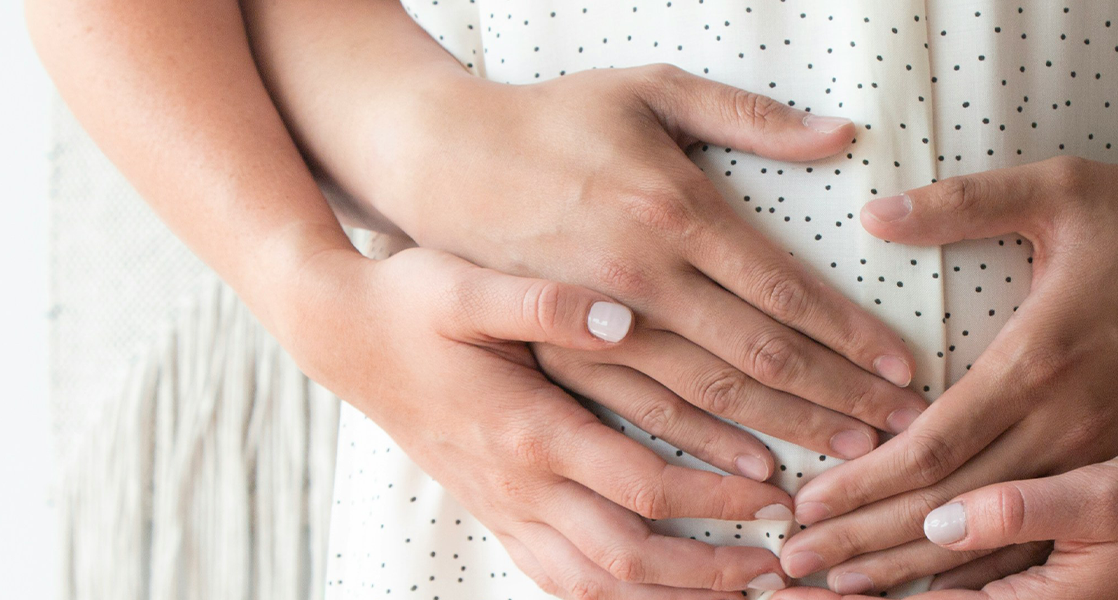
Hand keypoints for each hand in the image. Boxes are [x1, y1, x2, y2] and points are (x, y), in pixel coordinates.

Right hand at [278, 246, 793, 595]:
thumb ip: (544, 301)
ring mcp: (502, 509)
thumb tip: (622, 314)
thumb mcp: (466, 284)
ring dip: (669, 599)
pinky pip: (561, 579)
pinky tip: (660, 593)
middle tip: (779, 567)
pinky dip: (617, 596)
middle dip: (709, 573)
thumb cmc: (408, 301)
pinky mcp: (494, 514)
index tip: (777, 492)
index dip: (715, 500)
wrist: (339, 336)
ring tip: (736, 598)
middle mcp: (517, 485)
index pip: (641, 487)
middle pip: (627, 559)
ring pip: (594, 586)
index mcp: (526, 429)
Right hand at [310, 64, 929, 469]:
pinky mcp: (564, 355)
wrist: (441, 161)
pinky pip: (645, 420)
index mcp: (671, 211)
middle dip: (839, 399)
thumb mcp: (649, 87)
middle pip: (758, 359)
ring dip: (787, 433)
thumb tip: (840, 135)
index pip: (782, 291)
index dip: (849, 335)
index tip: (905, 368)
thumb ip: (747, 116)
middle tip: (904, 430)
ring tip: (852, 460)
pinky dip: (704, 453)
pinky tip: (756, 472)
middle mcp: (640, 280)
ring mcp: (600, 327)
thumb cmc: (555, 118)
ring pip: (710, 401)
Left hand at [774, 157, 1117, 591]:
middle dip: (865, 542)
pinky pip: (1044, 534)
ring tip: (845, 587)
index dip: (859, 483)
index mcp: (1038, 363)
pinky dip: (984, 567)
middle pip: (947, 509)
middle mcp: (1066, 425)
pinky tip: (937, 584)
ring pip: (994, 536)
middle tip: (795, 563)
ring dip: (913, 567)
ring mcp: (1100, 456)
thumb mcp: (1064, 191)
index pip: (929, 447)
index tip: (804, 504)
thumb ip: (965, 204)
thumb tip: (874, 214)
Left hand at [774, 436, 1117, 599]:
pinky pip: (986, 578)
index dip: (858, 520)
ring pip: (947, 577)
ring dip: (882, 574)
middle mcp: (1048, 564)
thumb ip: (1029, 502)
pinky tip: (893, 572)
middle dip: (851, 563)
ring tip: (816, 575)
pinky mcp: (1071, 564)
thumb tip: (935, 503)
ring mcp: (1059, 571)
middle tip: (779, 564)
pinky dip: (934, 575)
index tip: (798, 523)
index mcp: (1053, 515)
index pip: (927, 524)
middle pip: (925, 565)